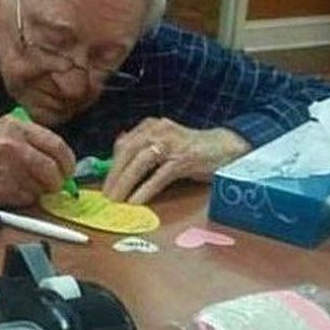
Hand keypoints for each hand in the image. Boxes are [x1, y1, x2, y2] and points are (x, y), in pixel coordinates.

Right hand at [0, 113, 75, 205]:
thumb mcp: (1, 125)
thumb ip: (29, 135)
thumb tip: (56, 153)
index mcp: (17, 129)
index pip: (56, 146)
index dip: (68, 160)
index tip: (69, 168)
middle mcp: (14, 149)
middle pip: (52, 170)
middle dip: (59, 180)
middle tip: (57, 183)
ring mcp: (8, 172)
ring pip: (41, 187)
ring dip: (41, 189)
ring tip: (29, 183)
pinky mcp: (1, 192)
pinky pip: (27, 199)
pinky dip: (27, 197)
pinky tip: (15, 189)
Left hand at [102, 117, 249, 203]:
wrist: (225, 147)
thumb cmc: (192, 149)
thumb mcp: (164, 143)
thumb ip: (143, 147)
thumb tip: (119, 155)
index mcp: (151, 126)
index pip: (123, 144)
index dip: (111, 166)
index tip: (104, 185)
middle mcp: (158, 130)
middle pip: (127, 152)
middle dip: (114, 176)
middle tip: (106, 197)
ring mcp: (171, 143)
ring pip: (140, 163)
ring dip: (125, 184)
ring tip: (116, 202)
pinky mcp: (183, 159)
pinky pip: (158, 176)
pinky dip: (145, 190)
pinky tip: (136, 202)